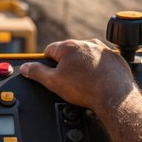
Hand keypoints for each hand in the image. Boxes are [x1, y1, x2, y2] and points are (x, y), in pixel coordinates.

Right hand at [20, 39, 135, 111]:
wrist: (115, 97)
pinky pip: (102, 61)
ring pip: (86, 56)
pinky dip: (98, 68)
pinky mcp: (115, 58)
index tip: (51, 74)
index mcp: (69, 46)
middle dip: (66, 65)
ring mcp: (103, 49)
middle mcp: (86, 43)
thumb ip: (36, 72)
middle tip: (68, 81)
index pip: (49, 51)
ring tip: (84, 82)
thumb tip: (26, 68)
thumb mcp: (53, 82)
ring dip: (83, 66)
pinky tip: (97, 80)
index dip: (47, 64)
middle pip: (68, 53)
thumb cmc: (86, 89)